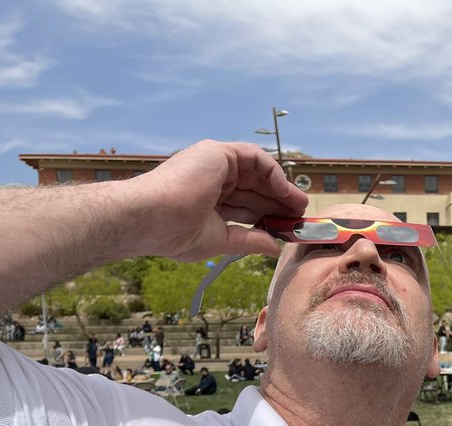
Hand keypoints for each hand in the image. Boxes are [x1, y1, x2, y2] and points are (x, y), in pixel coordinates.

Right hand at [114, 140, 307, 260]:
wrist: (151, 217)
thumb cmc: (174, 232)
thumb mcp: (221, 240)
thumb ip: (249, 240)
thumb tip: (275, 246)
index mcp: (208, 198)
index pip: (246, 204)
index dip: (269, 215)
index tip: (288, 228)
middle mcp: (211, 178)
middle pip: (255, 188)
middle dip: (279, 203)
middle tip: (301, 217)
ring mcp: (213, 164)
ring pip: (257, 174)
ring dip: (281, 189)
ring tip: (300, 206)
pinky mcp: (217, 152)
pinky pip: (254, 158)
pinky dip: (273, 173)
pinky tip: (284, 191)